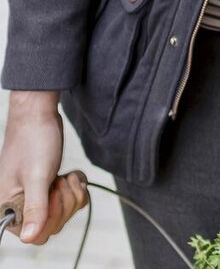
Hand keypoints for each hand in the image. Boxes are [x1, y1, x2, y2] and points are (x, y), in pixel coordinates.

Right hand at [0, 91, 85, 244]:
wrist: (39, 117)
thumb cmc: (33, 142)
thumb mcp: (36, 177)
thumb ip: (35, 209)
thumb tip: (28, 239)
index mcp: (8, 207)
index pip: (35, 235)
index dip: (52, 218)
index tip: (52, 194)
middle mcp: (20, 206)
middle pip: (54, 225)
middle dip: (65, 202)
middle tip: (58, 181)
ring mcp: (36, 197)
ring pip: (65, 212)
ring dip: (71, 193)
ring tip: (62, 176)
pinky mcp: (49, 188)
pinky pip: (71, 201)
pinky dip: (75, 188)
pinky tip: (69, 175)